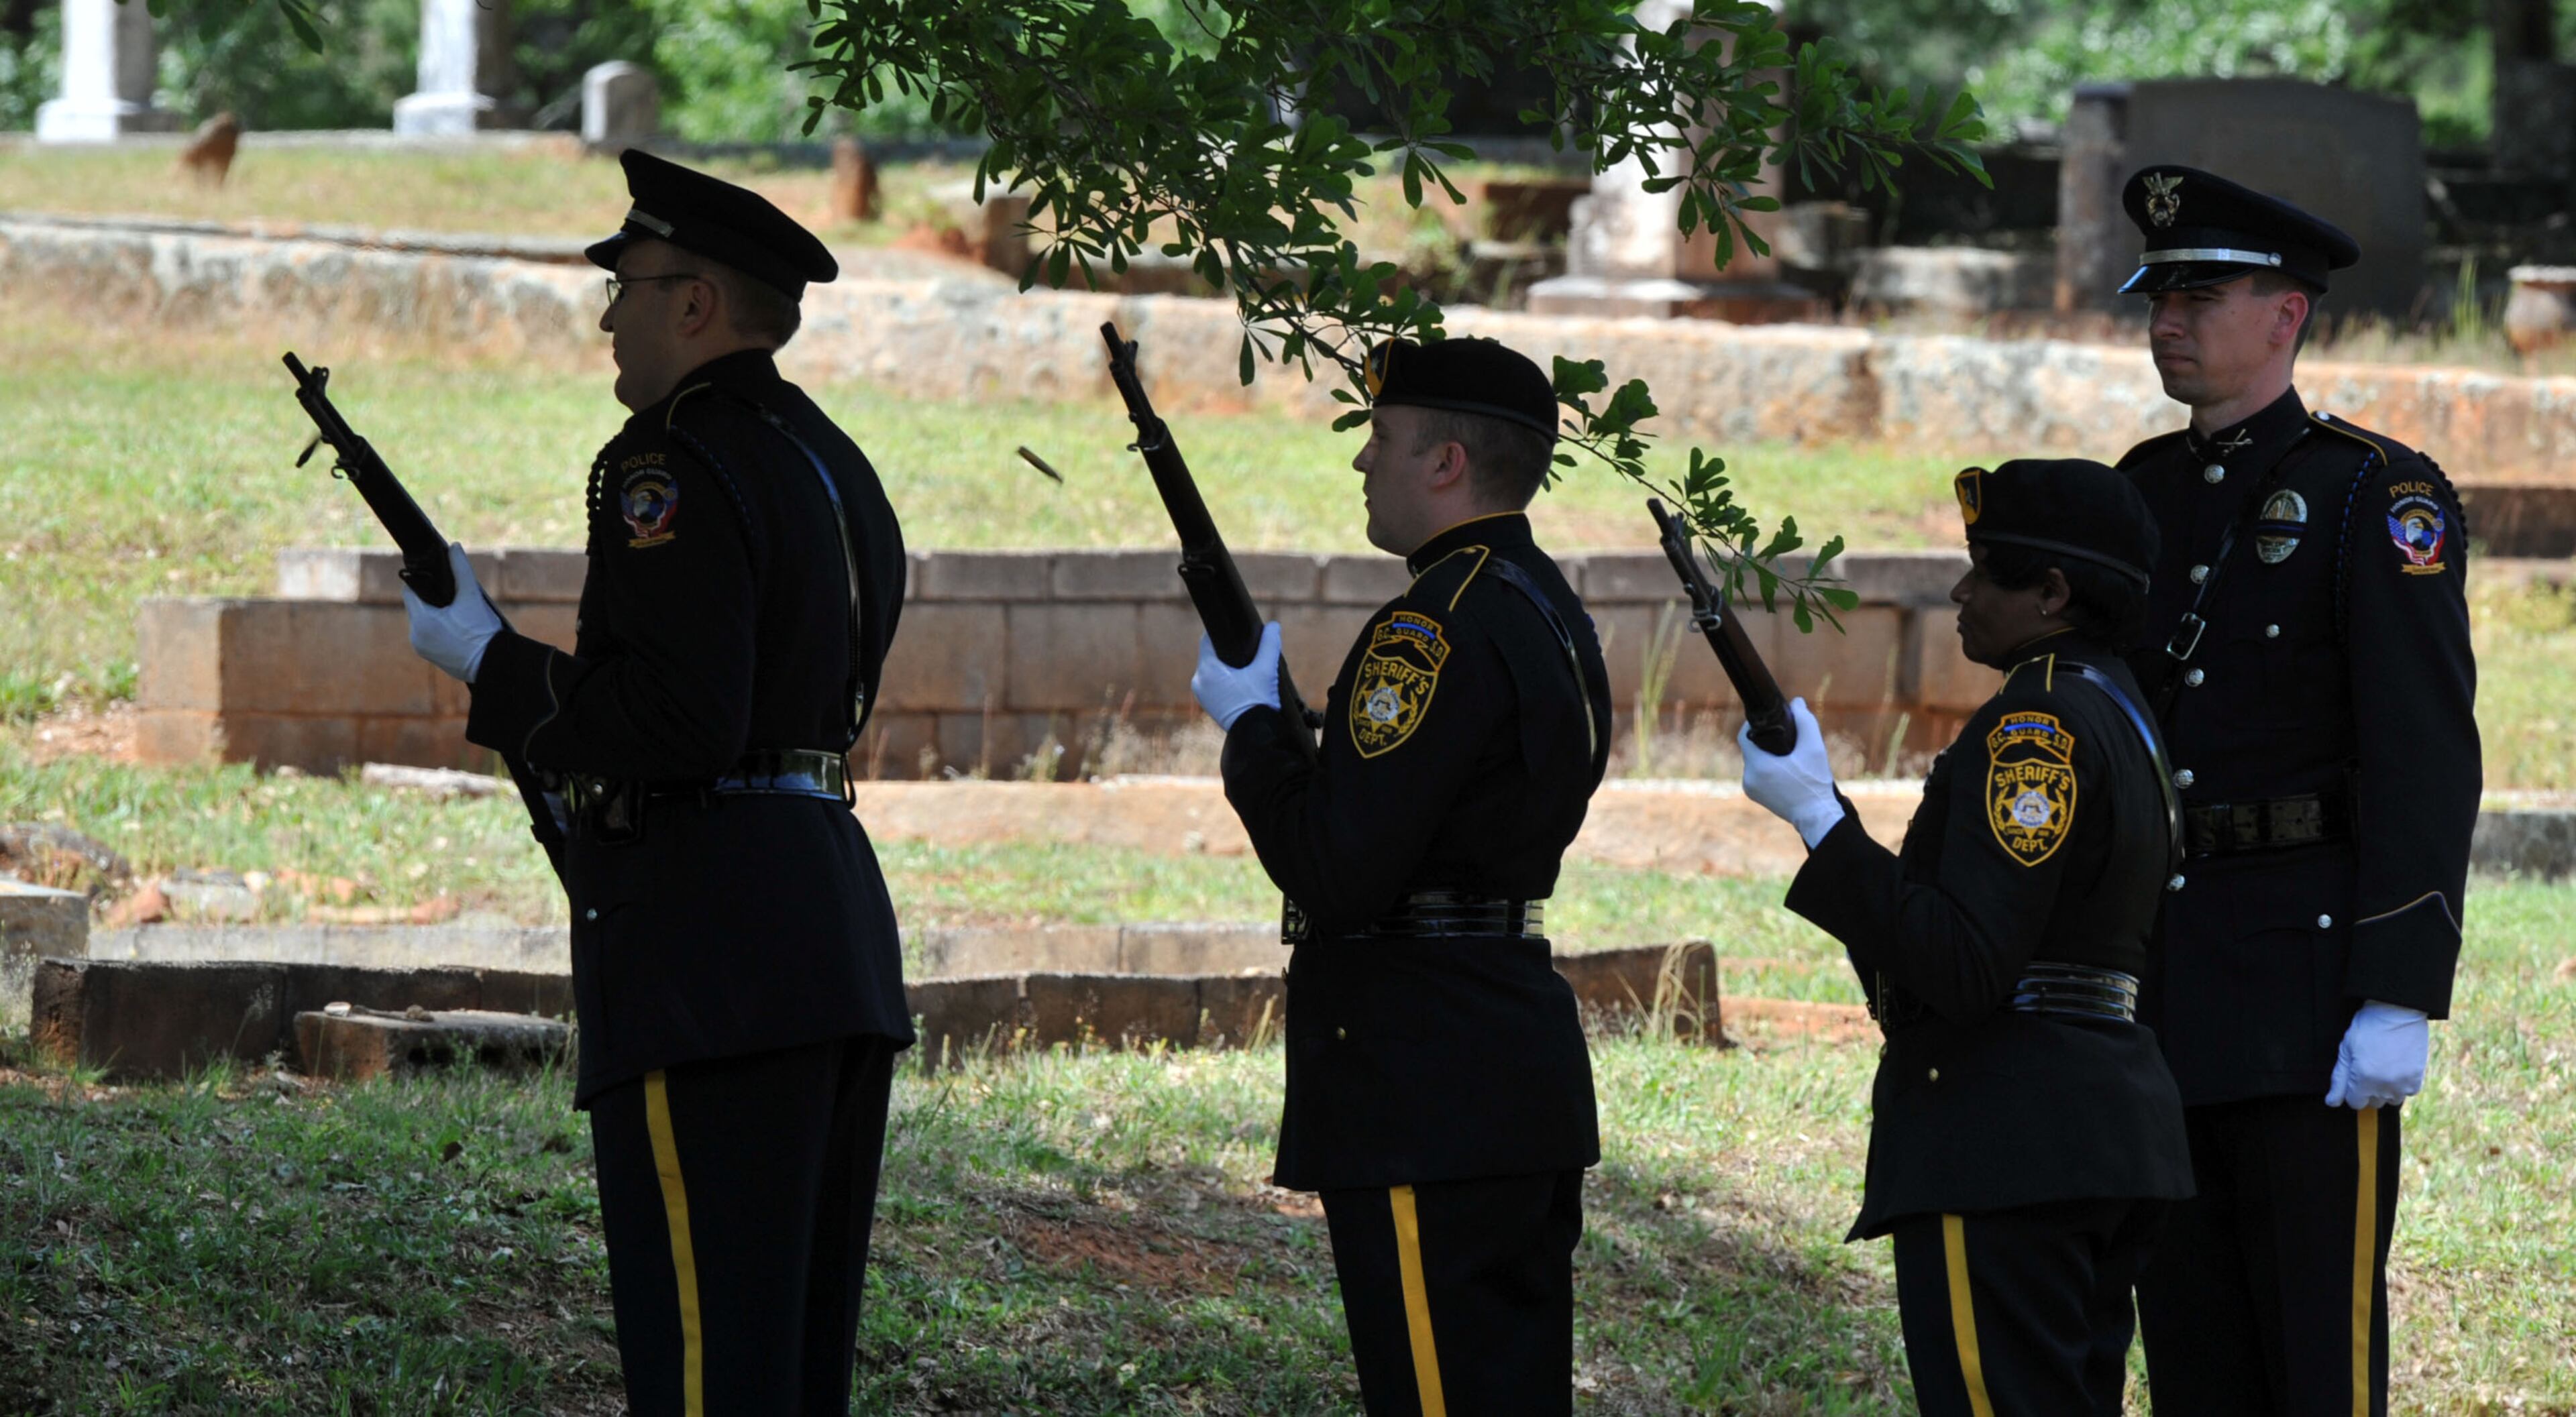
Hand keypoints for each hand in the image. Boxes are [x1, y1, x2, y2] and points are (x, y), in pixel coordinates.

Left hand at [401, 543, 503, 683]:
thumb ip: (461, 570)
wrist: (493, 664)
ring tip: (455, 612)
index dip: (422, 582)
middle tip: (450, 595)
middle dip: (430, 599)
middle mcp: (416, 636)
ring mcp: (422, 648)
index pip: (410, 591)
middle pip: (417, 607)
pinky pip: (428, 636)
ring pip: (422, 621)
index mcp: (422, 620)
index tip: (435, 578)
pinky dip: (438, 629)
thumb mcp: (471, 597)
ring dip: (434, 614)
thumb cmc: (482, 631)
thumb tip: (454, 547)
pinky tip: (455, 627)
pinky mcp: (431, 657)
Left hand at [1192, 623, 1283, 731]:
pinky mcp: (1208, 705)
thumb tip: (1274, 626)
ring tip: (1243, 666)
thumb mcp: (1266, 670)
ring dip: (1226, 667)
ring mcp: (1202, 695)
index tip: (1235, 632)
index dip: (1222, 634)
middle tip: (1245, 650)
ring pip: (1212, 670)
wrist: (1257, 735)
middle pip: (1211, 656)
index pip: (1208, 641)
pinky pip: (1214, 684)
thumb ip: (1270, 645)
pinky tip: (1239, 681)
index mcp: (1208, 670)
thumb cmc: (1259, 702)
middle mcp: (1199, 681)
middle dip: (1227, 651)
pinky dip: (1224, 680)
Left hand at [1739, 698, 1842, 846]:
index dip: (1753, 723)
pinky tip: (1784, 768)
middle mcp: (1748, 777)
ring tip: (1786, 754)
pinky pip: (1757, 774)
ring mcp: (1750, 788)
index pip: (1744, 735)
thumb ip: (1805, 721)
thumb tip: (1796, 702)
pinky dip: (1768, 768)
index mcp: (1758, 765)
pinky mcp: (1755, 796)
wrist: (1816, 816)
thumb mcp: (1814, 748)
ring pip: (1755, 761)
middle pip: (1751, 748)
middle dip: (1765, 740)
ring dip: (1767, 755)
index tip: (1768, 719)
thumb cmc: (1815, 782)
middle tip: (1784, 737)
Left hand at [2325, 1000, 2429, 1109]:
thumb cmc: (2367, 1028)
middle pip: (2373, 1102)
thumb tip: (2332, 1102)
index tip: (2355, 1076)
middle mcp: (2385, 1086)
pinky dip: (2402, 1085)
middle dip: (2369, 1090)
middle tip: (2370, 1067)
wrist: (2398, 1012)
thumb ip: (2339, 1080)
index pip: (2355, 1103)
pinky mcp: (2418, 1078)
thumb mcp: (2346, 1050)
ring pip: (2391, 1100)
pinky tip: (2397, 1068)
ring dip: (2387, 1089)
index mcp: (2364, 1079)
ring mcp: (2403, 1083)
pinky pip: (2408, 1092)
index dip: (2352, 1091)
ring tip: (2384, 1068)